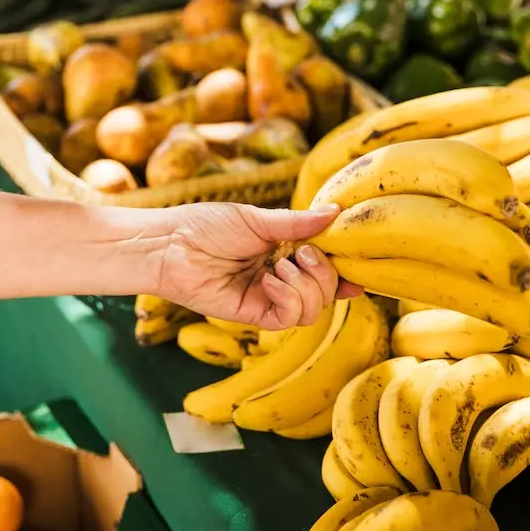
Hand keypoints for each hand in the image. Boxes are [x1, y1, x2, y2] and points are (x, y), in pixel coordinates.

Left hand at [156, 202, 362, 329]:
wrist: (170, 243)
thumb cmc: (204, 225)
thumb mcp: (257, 219)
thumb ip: (297, 223)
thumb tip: (335, 212)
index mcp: (283, 253)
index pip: (323, 270)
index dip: (343, 274)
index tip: (359, 272)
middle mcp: (279, 279)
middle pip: (325, 292)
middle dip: (323, 273)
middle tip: (301, 253)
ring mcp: (267, 298)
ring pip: (312, 310)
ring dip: (306, 286)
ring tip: (281, 267)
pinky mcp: (252, 314)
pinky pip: (287, 318)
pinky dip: (288, 299)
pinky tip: (270, 281)